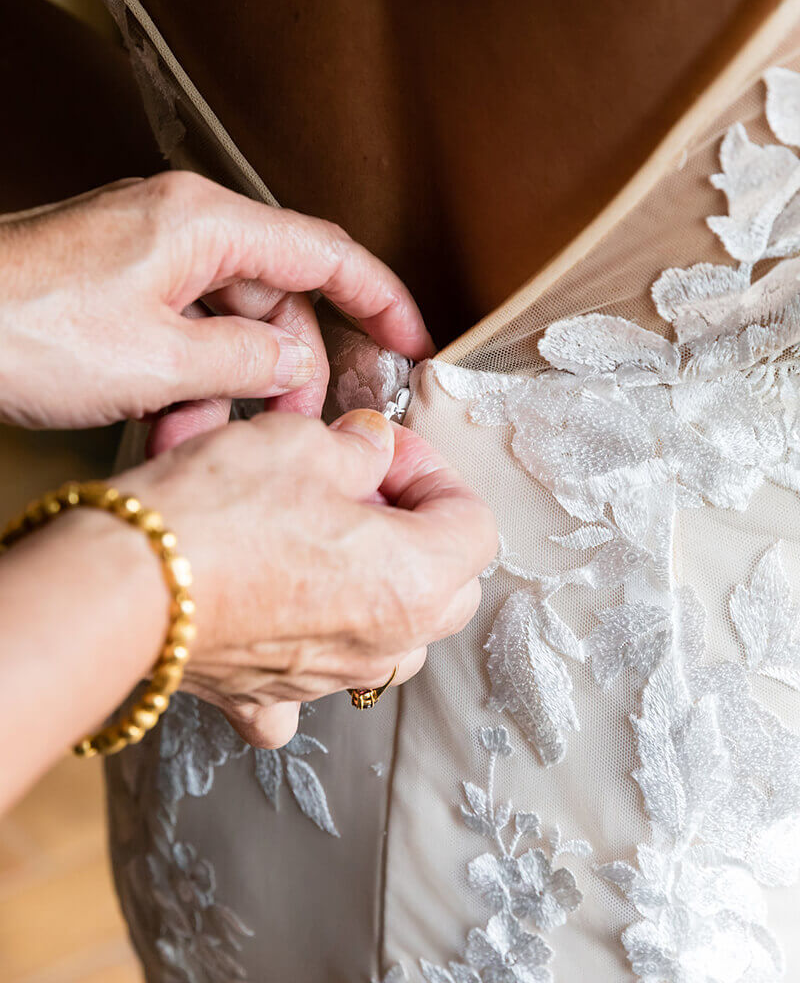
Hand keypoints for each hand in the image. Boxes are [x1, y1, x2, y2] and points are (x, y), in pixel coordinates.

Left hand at [0, 171, 432, 430]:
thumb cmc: (23, 328)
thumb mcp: (159, 361)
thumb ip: (250, 358)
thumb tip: (299, 359)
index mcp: (204, 223)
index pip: (324, 253)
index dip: (380, 300)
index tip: (413, 344)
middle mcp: (180, 225)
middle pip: (275, 295)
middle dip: (288, 367)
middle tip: (288, 427)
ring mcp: (145, 253)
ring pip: (226, 321)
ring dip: (228, 385)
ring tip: (198, 436)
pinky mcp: (115, 284)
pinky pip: (180, 329)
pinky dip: (186, 378)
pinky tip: (165, 421)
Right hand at [115, 407, 497, 746]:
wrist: (127, 583)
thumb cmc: (220, 512)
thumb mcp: (304, 443)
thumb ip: (360, 447)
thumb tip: (371, 447)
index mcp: (416, 580)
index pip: (474, 523)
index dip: (433, 472)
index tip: (383, 449)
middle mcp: (385, 644)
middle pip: (448, 587)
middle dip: (417, 531)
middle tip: (361, 489)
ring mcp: (327, 678)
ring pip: (393, 639)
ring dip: (377, 588)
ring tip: (324, 540)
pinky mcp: (266, 694)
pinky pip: (309, 689)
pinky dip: (308, 655)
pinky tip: (283, 616)